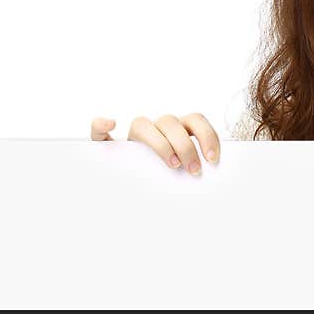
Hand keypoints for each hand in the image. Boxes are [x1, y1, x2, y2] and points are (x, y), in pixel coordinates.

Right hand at [90, 114, 220, 175]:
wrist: (146, 193)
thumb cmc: (173, 180)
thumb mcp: (189, 173)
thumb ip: (199, 166)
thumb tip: (214, 169)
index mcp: (180, 130)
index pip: (195, 120)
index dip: (207, 135)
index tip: (213, 158)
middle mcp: (157, 128)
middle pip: (171, 123)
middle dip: (186, 146)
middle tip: (194, 170)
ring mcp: (134, 136)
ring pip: (141, 124)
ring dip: (158, 143)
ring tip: (172, 164)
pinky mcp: (110, 146)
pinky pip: (99, 130)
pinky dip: (101, 125)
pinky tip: (110, 124)